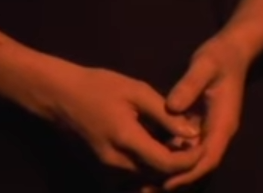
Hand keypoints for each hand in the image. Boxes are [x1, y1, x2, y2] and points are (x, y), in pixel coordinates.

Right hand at [37, 61, 200, 178]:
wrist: (59, 96)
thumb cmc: (97, 86)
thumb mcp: (135, 91)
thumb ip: (165, 113)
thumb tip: (193, 132)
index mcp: (126, 139)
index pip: (167, 163)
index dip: (190, 159)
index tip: (204, 144)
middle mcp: (117, 162)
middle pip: (160, 175)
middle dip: (181, 162)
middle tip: (193, 140)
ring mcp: (109, 168)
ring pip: (148, 176)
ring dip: (167, 164)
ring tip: (179, 140)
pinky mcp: (105, 167)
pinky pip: (135, 173)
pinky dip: (151, 163)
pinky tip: (158, 143)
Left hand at [162, 35, 251, 188]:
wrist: (231, 51)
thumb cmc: (219, 57)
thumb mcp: (204, 65)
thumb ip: (189, 85)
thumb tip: (171, 107)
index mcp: (223, 123)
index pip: (208, 157)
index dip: (188, 172)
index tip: (166, 181)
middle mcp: (219, 133)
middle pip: (201, 165)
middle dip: (178, 179)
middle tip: (149, 189)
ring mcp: (212, 131)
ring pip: (195, 160)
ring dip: (174, 172)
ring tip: (147, 183)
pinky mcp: (203, 126)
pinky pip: (189, 148)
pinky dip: (173, 156)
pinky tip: (152, 159)